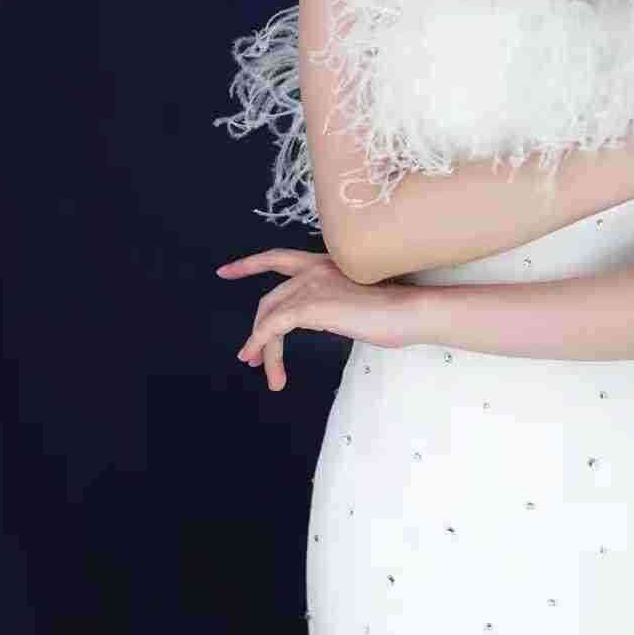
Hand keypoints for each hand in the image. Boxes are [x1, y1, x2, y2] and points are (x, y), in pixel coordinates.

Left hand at [215, 250, 417, 390]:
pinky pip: (272, 327)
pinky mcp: (309, 306)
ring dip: (264, 350)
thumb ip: (332, 302)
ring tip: (269, 376)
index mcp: (324, 263)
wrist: (407, 312)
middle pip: (270, 300)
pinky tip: (265, 364)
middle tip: (250, 356)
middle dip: (256, 330)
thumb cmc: (394, 312)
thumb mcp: (356, 301)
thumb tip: (318, 319)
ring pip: (270, 318)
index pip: (278, 258)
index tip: (225, 272)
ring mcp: (310, 285)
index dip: (249, 264)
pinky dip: (263, 346)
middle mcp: (313, 268)